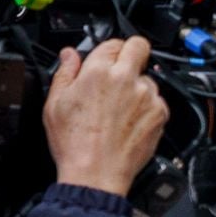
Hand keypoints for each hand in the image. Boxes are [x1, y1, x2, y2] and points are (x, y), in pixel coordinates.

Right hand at [43, 37, 169, 197]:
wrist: (96, 173)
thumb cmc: (75, 143)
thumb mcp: (55, 103)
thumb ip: (65, 73)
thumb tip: (69, 55)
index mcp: (98, 72)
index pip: (113, 42)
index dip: (108, 51)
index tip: (106, 60)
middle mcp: (126, 79)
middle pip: (139, 46)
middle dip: (131, 53)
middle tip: (121, 69)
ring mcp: (147, 95)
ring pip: (148, 77)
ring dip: (138, 85)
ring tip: (119, 107)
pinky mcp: (160, 112)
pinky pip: (157, 99)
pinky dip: (147, 106)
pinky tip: (129, 120)